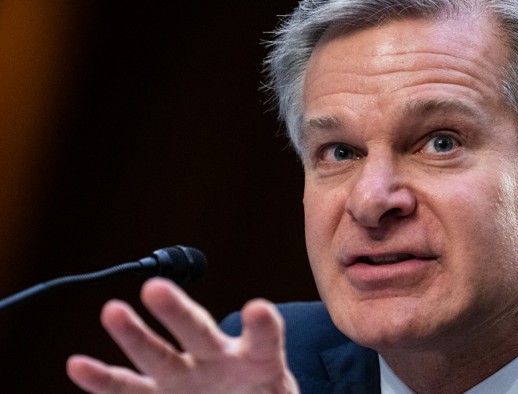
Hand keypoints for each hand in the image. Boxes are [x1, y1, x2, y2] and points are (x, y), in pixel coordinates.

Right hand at [66, 278, 298, 392]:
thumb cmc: (266, 393)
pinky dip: (104, 380)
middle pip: (199, 332)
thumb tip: (266, 324)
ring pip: (158, 355)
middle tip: (156, 288)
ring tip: (112, 310)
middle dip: (177, 312)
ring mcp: (188, 376)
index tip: (258, 309)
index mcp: (259, 360)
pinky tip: (78, 365)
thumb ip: (274, 364)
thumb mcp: (281, 386)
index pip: (264, 338)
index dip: (262, 325)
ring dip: (134, 335)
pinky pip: (129, 389)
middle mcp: (220, 361)